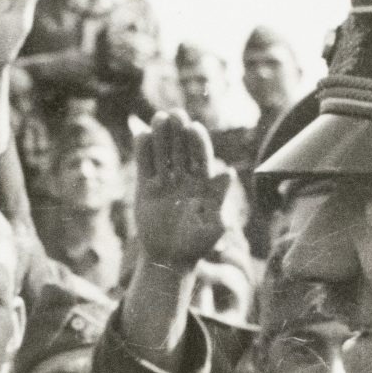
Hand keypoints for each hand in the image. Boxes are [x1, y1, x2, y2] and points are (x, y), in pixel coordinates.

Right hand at [134, 110, 234, 268]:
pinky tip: (142, 135)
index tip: (194, 128)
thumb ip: (219, 199)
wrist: (169, 259)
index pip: (201, 156)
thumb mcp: (213, 225)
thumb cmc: (196, 245)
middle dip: (179, 131)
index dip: (198, 141)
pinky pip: (144, 165)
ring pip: (163, 152)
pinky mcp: (146, 187)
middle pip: (181, 148)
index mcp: (204, 183)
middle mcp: (185, 177)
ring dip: (161, 135)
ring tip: (158, 118)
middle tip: (175, 114)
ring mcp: (165, 180)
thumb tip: (228, 173)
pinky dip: (143, 150)